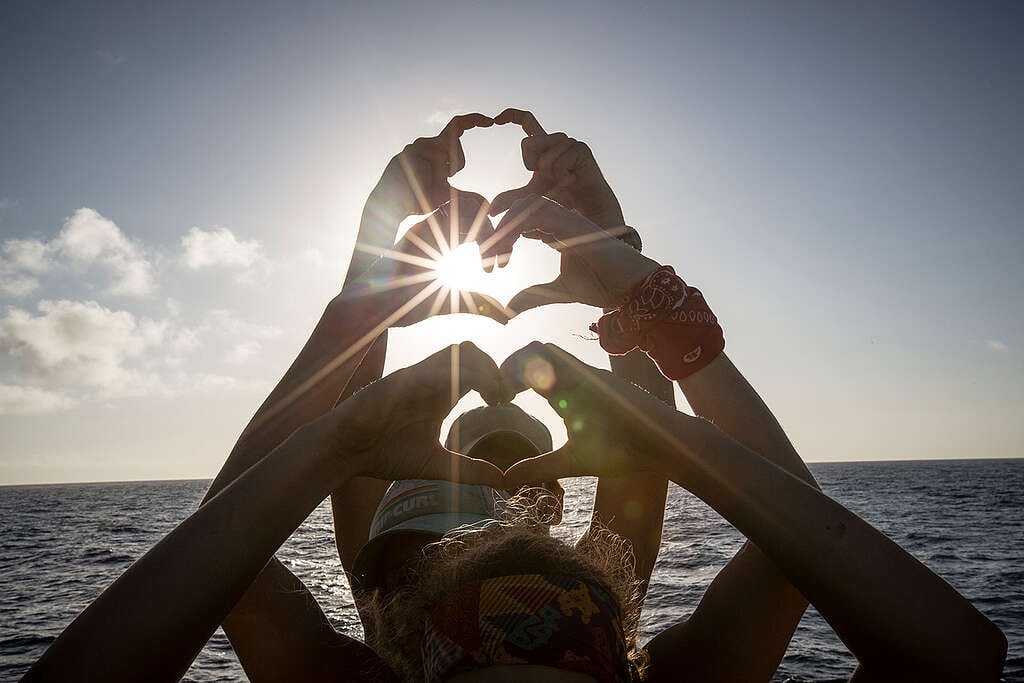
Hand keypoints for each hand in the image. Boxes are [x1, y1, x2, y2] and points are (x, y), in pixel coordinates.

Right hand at [332, 342, 510, 486]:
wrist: (345, 453)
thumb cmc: (384, 453)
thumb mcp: (436, 465)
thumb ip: (469, 471)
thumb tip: (504, 480)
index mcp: (441, 393)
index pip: (477, 367)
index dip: (497, 379)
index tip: (506, 403)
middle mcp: (431, 380)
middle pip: (471, 350)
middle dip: (494, 369)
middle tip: (502, 398)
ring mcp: (415, 378)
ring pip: (456, 352)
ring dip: (480, 369)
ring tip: (489, 397)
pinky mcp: (398, 382)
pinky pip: (431, 369)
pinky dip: (453, 377)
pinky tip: (462, 399)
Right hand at [352, 193, 512, 325]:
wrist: (378, 308)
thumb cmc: (410, 306)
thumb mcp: (457, 303)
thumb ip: (481, 303)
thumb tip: (507, 316)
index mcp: (443, 238)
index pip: (476, 220)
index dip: (494, 238)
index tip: (497, 267)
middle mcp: (436, 226)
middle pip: (477, 207)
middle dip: (497, 231)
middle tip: (502, 261)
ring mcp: (427, 224)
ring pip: (470, 204)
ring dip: (490, 229)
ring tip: (493, 260)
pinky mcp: (421, 227)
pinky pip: (456, 211)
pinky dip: (478, 229)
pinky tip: (482, 259)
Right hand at [372, 113, 493, 216]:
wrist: (390, 208)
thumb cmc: (416, 200)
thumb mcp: (444, 196)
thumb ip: (462, 194)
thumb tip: (482, 200)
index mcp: (434, 147)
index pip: (456, 127)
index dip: (473, 120)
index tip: (490, 120)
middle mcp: (423, 143)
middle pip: (454, 142)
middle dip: (456, 164)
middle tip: (444, 181)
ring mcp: (413, 147)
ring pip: (443, 155)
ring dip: (440, 178)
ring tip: (426, 187)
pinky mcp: (406, 154)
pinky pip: (430, 164)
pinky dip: (430, 180)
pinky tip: (418, 187)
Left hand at [482, 194, 660, 312]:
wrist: (631, 288)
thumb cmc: (603, 286)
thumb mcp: (560, 292)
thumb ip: (535, 296)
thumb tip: (509, 308)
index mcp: (556, 230)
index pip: (520, 219)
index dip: (500, 237)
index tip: (490, 264)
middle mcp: (561, 219)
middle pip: (519, 207)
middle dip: (496, 228)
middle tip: (482, 257)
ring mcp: (568, 218)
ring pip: (526, 206)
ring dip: (503, 228)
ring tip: (491, 255)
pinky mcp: (574, 223)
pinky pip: (537, 215)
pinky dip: (516, 228)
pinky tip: (505, 251)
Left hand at [489, 109, 624, 229]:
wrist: (586, 205)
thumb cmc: (562, 197)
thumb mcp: (532, 195)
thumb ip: (512, 198)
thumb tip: (491, 212)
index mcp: (545, 144)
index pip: (527, 122)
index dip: (512, 116)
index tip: (497, 119)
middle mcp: (556, 139)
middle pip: (528, 143)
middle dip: (531, 165)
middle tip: (548, 177)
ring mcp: (569, 142)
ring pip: (543, 156)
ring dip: (548, 175)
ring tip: (563, 179)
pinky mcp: (580, 148)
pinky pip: (558, 163)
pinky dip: (561, 177)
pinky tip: (572, 180)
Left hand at [499, 342, 697, 487]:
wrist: (662, 447)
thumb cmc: (623, 452)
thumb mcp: (571, 461)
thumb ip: (539, 467)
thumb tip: (506, 479)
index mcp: (563, 394)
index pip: (527, 369)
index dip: (504, 378)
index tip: (495, 402)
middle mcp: (571, 379)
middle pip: (529, 351)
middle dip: (504, 368)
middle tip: (496, 396)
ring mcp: (583, 374)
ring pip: (540, 348)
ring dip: (517, 364)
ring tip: (507, 393)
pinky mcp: (594, 376)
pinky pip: (559, 358)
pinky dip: (536, 367)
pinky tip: (528, 391)